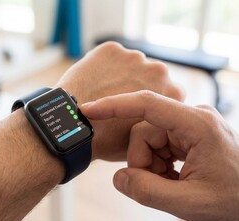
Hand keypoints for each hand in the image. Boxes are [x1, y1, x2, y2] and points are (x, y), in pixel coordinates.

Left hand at [55, 42, 183, 159]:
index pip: (165, 92)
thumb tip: (154, 118)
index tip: (135, 109)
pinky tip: (92, 83)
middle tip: (117, 100)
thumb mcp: (143, 139)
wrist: (77, 128)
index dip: (149, 101)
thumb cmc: (108, 141)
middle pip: (149, 75)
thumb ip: (156, 123)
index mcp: (173, 93)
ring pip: (128, 65)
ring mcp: (134, 57)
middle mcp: (159, 71)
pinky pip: (108, 57)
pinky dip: (101, 67)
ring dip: (120, 75)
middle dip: (138, 84)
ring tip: (101, 93)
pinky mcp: (112, 49)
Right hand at [81, 90, 238, 220]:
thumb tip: (118, 178)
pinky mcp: (185, 134)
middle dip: (142, 162)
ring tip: (172, 184)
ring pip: (146, 140)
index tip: (89, 110)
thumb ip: (149, 191)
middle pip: (143, 132)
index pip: (147, 105)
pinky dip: (157, 165)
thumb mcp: (191, 203)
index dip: (114, 106)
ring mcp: (188, 125)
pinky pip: (156, 145)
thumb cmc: (236, 201)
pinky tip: (174, 178)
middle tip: (160, 185)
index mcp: (197, 124)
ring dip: (150, 166)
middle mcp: (192, 118)